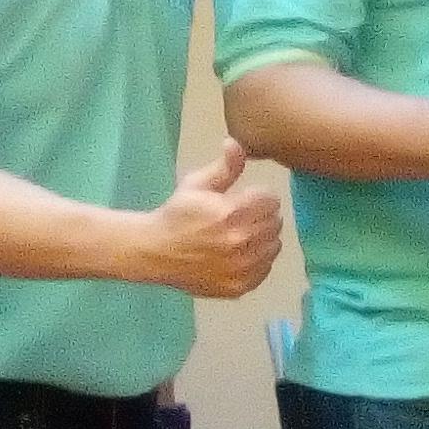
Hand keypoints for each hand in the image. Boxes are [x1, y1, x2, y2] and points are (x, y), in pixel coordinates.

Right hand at [133, 139, 282, 297]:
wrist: (153, 252)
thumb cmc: (177, 214)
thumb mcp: (196, 184)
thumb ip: (224, 166)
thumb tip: (235, 142)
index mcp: (231, 213)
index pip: (271, 200)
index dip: (259, 197)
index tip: (245, 200)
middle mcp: (240, 241)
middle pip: (275, 223)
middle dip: (262, 216)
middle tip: (243, 217)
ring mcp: (240, 267)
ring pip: (274, 247)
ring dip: (263, 238)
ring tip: (241, 234)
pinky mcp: (239, 286)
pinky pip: (265, 269)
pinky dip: (257, 261)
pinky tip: (239, 254)